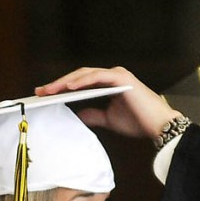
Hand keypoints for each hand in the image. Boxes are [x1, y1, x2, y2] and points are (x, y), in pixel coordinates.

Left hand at [36, 66, 179, 140]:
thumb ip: (93, 115)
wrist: (158, 126)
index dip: (62, 88)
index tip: (46, 95)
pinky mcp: (121, 78)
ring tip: (50, 90)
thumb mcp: (109, 120)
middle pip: (79, 76)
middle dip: (58, 83)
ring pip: (85, 74)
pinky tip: (69, 87)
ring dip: (66, 81)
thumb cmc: (139, 122)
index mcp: (108, 82)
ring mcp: (116, 74)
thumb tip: (78, 116)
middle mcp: (111, 74)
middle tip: (40, 92)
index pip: (80, 82)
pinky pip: (97, 77)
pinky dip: (82, 81)